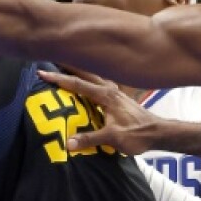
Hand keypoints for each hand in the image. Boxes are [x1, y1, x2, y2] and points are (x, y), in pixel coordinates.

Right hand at [40, 68, 164, 154]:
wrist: (158, 133)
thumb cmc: (137, 134)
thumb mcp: (113, 138)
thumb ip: (90, 138)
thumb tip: (67, 143)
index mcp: (106, 95)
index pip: (78, 84)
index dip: (59, 79)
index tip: (43, 72)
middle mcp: (110, 88)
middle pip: (84, 72)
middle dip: (67, 65)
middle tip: (50, 57)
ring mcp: (115, 91)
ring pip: (92, 74)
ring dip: (78, 69)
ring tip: (64, 64)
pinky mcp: (117, 96)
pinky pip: (99, 81)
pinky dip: (89, 76)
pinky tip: (86, 78)